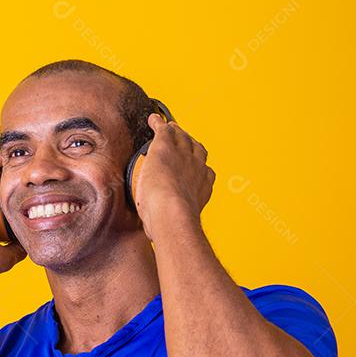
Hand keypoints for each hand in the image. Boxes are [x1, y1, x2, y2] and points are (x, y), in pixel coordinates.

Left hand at [134, 113, 215, 239]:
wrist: (171, 212)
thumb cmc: (172, 224)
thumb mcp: (175, 223)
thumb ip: (165, 225)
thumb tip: (154, 236)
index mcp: (203, 185)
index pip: (203, 171)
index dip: (196, 167)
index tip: (189, 169)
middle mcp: (198, 166)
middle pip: (196, 148)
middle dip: (190, 144)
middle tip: (181, 142)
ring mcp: (183, 154)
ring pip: (181, 136)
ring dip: (175, 131)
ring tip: (168, 128)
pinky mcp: (166, 146)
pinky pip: (163, 128)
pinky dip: (157, 123)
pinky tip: (152, 120)